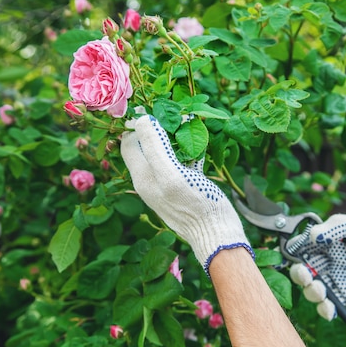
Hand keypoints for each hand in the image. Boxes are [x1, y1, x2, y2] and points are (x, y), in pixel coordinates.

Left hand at [120, 115, 252, 272]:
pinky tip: (201, 144)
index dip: (138, 125)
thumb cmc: (195, 205)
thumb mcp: (172, 174)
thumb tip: (141, 119)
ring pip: (164, 153)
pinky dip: (189, 150)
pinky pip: (182, 163)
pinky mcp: (184, 187)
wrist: (217, 234)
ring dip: (174, 137)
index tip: (158, 112)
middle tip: (176, 116)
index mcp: (142, 177)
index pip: (128, 142)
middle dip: (157, 128)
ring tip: (190, 124)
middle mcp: (150, 180)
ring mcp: (167, 184)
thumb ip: (155, 147)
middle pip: (145, 146)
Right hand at [288, 214, 345, 319]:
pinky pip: (330, 305)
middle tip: (306, 275)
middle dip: (300, 275)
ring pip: (313, 289)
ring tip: (319, 291)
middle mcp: (328, 260)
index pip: (303, 246)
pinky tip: (329, 309)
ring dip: (311, 292)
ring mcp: (336, 279)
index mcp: (328, 241)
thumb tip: (312, 236)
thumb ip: (337, 227)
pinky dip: (326, 310)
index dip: (295, 251)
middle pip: (303, 270)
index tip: (295, 254)